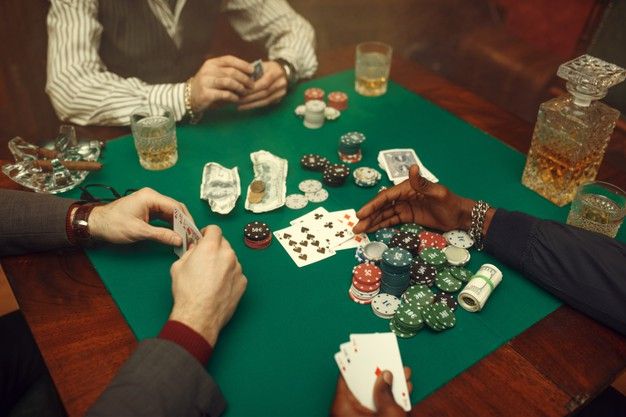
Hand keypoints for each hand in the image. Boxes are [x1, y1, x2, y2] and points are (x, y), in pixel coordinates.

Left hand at [88, 187, 189, 245]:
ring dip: (178, 224)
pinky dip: (170, 225)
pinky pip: (164, 216)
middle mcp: (152, 197)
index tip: (192, 231)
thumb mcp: (139, 231)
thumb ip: (161, 235)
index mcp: (150, 197)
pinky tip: (175, 234)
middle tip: (191, 235)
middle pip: (175, 208)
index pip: (175, 206)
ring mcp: (150, 203)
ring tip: (185, 236)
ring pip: (170, 213)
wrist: (97, 224)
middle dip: (184, 222)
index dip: (186, 220)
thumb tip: (178, 240)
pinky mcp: (148, 210)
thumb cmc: (114, 224)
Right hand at [168, 225, 246, 344]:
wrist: (199, 316)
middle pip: (224, 243)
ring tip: (211, 277)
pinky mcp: (243, 282)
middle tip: (206, 258)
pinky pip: (236, 273)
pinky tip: (219, 286)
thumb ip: (189, 252)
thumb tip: (194, 249)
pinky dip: (229, 276)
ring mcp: (237, 268)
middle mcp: (227, 254)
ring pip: (231, 259)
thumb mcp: (178, 266)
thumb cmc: (187, 292)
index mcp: (210, 247)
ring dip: (223, 262)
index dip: (208, 232)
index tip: (204, 237)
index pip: (214, 229)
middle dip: (215, 248)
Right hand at [189, 55, 254, 111]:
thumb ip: (229, 72)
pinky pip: (224, 94)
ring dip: (240, 87)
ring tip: (245, 92)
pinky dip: (233, 97)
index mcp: (211, 63)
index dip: (243, 64)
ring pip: (229, 82)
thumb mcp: (216, 75)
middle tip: (252, 85)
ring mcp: (206, 81)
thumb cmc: (208, 86)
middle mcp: (208, 70)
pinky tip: (236, 99)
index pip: (229, 59)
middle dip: (244, 78)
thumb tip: (250, 72)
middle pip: (231, 71)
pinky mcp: (206, 93)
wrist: (189, 97)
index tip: (253, 71)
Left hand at [237, 61, 287, 109]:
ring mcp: (282, 92)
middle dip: (250, 98)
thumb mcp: (261, 66)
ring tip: (240, 106)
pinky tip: (247, 106)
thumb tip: (239, 82)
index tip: (239, 91)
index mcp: (276, 72)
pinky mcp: (280, 99)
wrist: (282, 71)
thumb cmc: (268, 68)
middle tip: (237, 100)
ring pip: (265, 101)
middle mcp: (281, 83)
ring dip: (252, 104)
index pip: (264, 83)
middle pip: (264, 93)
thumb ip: (252, 73)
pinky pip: (266, 104)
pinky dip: (256, 106)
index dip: (252, 89)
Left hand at [330, 367, 412, 416]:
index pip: (345, 378)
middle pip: (360, 387)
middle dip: (377, 375)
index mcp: (342, 408)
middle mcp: (346, 414)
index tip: (364, 352)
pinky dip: (389, 400)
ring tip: (402, 372)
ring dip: (388, 386)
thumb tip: (385, 375)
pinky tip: (404, 390)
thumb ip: (385, 391)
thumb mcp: (388, 412)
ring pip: (372, 398)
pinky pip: (377, 408)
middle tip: (386, 360)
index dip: (356, 363)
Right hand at [353, 165, 477, 234]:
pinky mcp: (408, 216)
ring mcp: (405, 206)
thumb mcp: (438, 193)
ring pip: (384, 214)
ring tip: (359, 230)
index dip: (372, 205)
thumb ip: (422, 183)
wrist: (460, 216)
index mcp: (408, 188)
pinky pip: (391, 220)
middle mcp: (403, 196)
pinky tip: (371, 230)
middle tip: (356, 227)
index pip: (386, 196)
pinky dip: (381, 224)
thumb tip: (412, 167)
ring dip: (372, 221)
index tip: (361, 214)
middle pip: (382, 206)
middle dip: (368, 216)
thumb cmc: (451, 203)